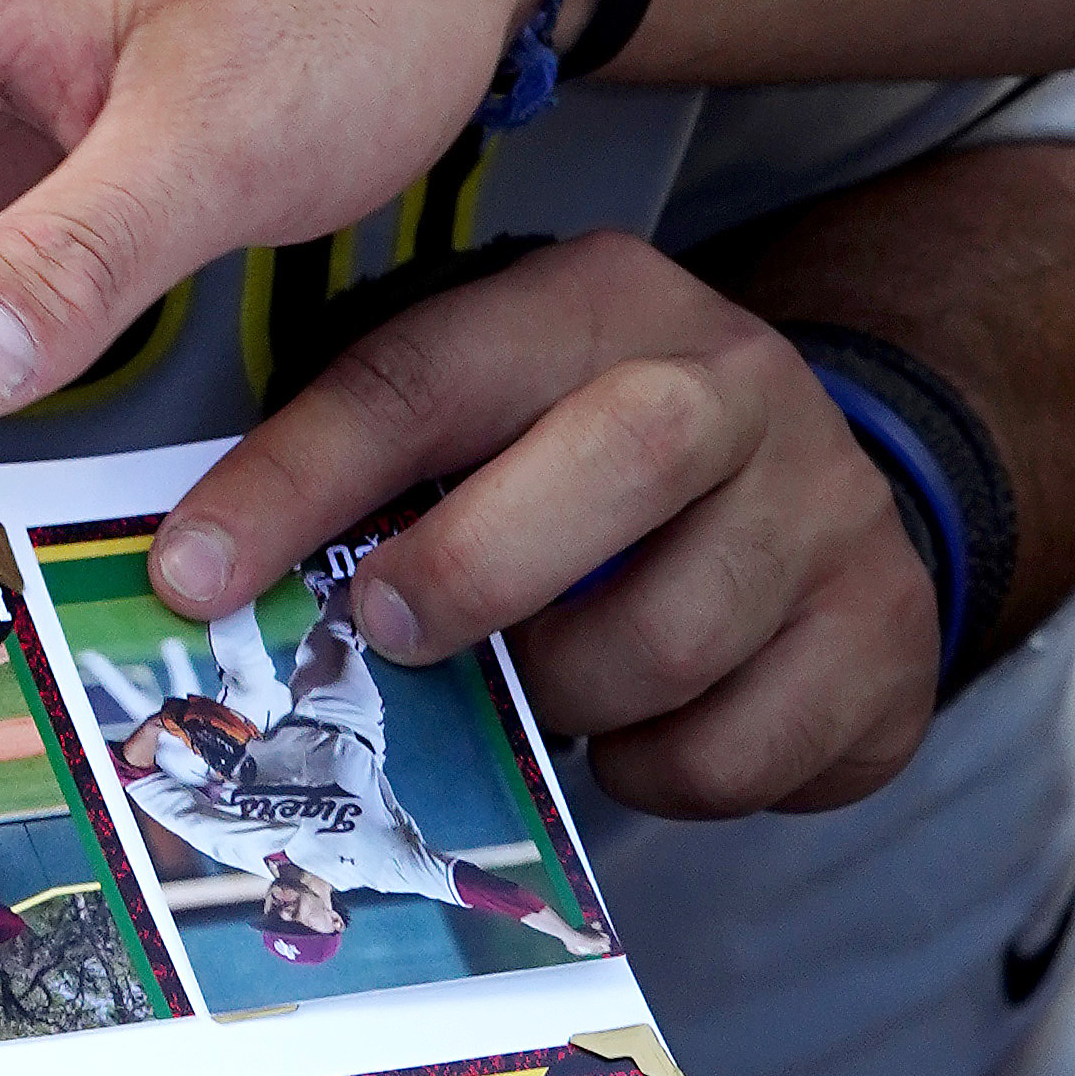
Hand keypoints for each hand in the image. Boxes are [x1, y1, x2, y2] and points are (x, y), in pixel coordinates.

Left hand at [158, 233, 935, 816]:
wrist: (815, 493)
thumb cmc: (577, 461)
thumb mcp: (482, 413)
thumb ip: (368, 468)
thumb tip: (195, 581)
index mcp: (594, 304)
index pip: (427, 374)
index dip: (296, 479)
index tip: (191, 576)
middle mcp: (733, 385)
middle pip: (625, 455)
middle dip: (479, 564)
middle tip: (391, 635)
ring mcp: (827, 509)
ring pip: (674, 637)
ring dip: (560, 698)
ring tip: (524, 691)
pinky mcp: (883, 636)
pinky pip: (742, 750)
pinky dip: (656, 771)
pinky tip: (629, 734)